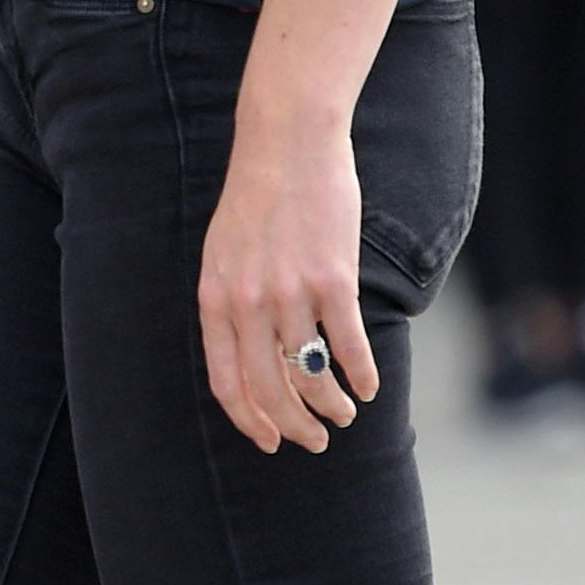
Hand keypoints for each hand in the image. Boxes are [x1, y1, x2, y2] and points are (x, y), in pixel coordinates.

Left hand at [197, 100, 376, 455]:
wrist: (287, 143)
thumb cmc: (256, 199)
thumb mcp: (223, 254)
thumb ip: (231, 305)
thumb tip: (250, 359)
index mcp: (215, 299)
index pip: (227, 382)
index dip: (250, 420)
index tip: (271, 440)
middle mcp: (248, 303)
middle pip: (270, 390)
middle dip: (295, 426)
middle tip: (315, 441)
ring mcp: (290, 292)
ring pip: (310, 375)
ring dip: (331, 406)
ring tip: (344, 413)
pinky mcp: (333, 278)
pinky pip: (348, 345)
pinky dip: (362, 374)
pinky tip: (369, 387)